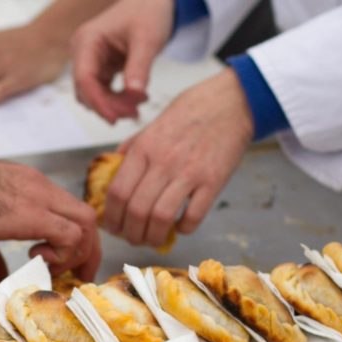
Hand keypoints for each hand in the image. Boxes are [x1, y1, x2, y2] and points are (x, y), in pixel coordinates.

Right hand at [0, 156, 100, 281]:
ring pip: (87, 224)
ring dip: (76, 254)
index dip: (75, 241)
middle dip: (88, 252)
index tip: (62, 264)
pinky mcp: (31, 213)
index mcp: (29, 187)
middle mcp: (40, 188)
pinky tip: (36, 259)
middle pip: (88, 217)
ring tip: (48, 268)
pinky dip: (63, 254)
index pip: (70, 211)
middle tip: (74, 276)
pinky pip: (70, 236)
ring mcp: (39, 197)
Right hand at [71, 0, 173, 122]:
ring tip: (138, 105)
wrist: (152, 3)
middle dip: (109, 105)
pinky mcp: (99, 68)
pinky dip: (117, 100)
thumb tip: (134, 94)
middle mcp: (83, 51)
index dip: (98, 101)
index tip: (116, 117)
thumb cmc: (147, 12)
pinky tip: (135, 101)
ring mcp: (90, 60)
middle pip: (86, 90)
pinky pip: (102, 91)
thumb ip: (139, 67)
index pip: (84, 78)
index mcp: (87, 40)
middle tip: (135, 112)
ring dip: (114, 105)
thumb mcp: (147, 39)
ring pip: (94, 94)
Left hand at [104, 69, 253, 245]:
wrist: (230, 102)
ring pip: (161, 218)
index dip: (111, 217)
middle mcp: (162, 161)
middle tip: (133, 238)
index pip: (117, 192)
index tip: (112, 227)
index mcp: (143, 149)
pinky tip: (181, 227)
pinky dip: (184, 229)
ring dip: (153, 237)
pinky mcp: (213, 181)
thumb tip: (112, 172)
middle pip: (136, 210)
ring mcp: (189, 172)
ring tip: (153, 239)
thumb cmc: (189, 112)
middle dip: (130, 233)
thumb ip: (131, 149)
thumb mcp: (152, 125)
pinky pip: (193, 216)